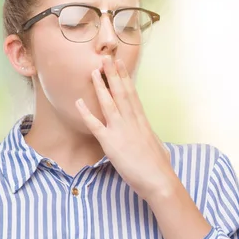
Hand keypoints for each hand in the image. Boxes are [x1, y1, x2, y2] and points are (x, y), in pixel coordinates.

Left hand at [75, 56, 173, 200]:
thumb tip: (144, 129)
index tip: (119, 63)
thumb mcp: (154, 142)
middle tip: (105, 57)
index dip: (124, 77)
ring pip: (109, 103)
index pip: (132, 93)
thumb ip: (146, 132)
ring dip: (100, 86)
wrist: (159, 180)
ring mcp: (121, 130)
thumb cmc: (158, 165)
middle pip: (121, 92)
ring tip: (93, 71)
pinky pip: (95, 125)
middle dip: (112, 74)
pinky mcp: (111, 143)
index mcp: (142, 120)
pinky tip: (78, 102)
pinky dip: (86, 113)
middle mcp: (132, 121)